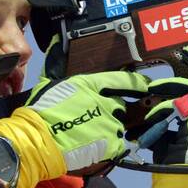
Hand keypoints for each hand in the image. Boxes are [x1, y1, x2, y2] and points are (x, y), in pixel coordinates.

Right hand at [24, 71, 149, 172]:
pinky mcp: (112, 144)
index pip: (124, 80)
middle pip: (121, 105)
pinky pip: (119, 144)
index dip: (138, 82)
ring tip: (90, 135)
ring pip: (119, 125)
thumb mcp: (49, 82)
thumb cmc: (41, 112)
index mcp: (92, 85)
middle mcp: (106, 103)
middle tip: (96, 119)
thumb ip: (57, 63)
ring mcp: (111, 124)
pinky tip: (95, 145)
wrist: (39, 141)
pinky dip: (110, 145)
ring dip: (109, 129)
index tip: (148, 84)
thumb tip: (57, 42)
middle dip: (113, 111)